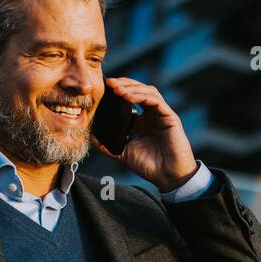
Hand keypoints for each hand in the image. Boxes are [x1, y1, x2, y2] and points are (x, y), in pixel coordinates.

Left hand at [92, 76, 198, 192]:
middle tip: (109, 83)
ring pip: (147, 92)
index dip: (118, 93)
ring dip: (131, 88)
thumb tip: (90, 138)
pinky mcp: (170, 117)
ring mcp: (162, 115)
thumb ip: (107, 146)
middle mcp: (152, 116)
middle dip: (123, 84)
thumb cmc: (149, 167)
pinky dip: (142, 96)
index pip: (130, 100)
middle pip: (139, 91)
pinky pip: (156, 100)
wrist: (168, 177)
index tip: (103, 90)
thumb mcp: (123, 154)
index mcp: (143, 122)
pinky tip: (128, 96)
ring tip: (117, 89)